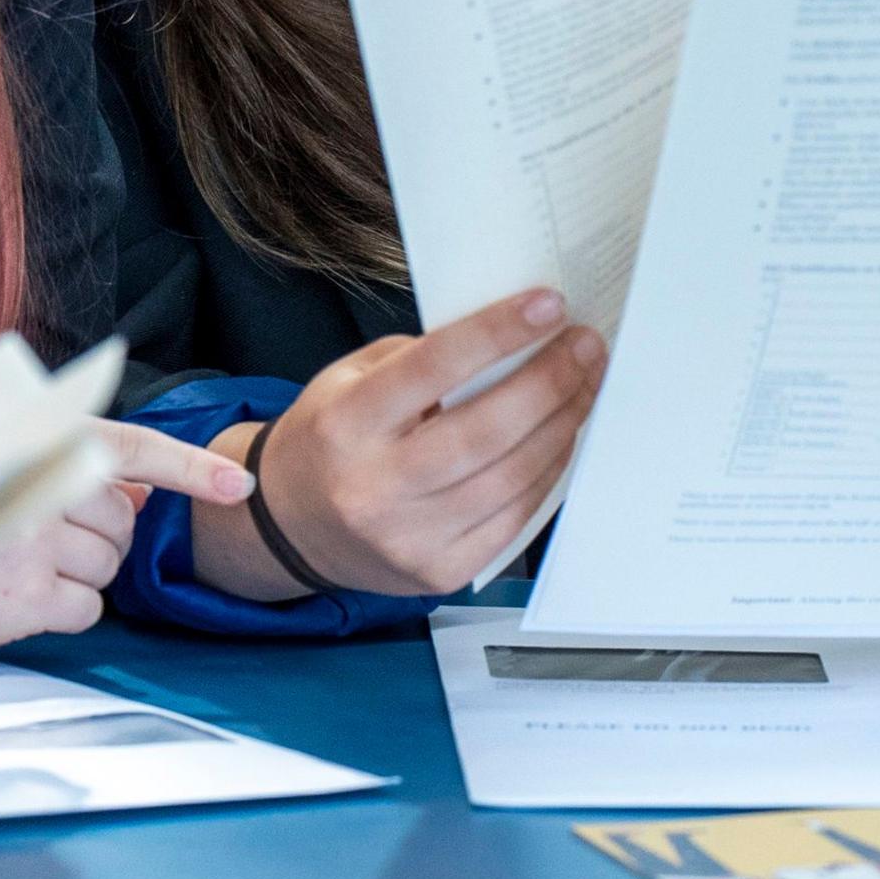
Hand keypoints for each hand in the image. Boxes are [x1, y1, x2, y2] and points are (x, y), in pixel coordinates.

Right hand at [0, 420, 251, 665]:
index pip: (130, 447)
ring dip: (78, 576)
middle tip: (35, 544)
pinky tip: (9, 602)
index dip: (191, 467)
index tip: (240, 485)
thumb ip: (59, 471)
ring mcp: (33, 542)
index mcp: (26, 443)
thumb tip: (135, 495)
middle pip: (121, 522)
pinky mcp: (23, 598)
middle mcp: (36, 485)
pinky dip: (61, 612)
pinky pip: (86, 610)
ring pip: (108, 568)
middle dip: (102, 538)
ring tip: (9, 568)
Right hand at [219, 290, 607, 598]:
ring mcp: (408, 537)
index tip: (549, 304)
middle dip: (550, 381)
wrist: (291, 528)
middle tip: (586, 345)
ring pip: (511, 477)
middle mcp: (374, 487)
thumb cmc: (332, 439)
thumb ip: (422, 357)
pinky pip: (514, 519)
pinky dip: (548, 472)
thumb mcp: (350, 380)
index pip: (433, 368)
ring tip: (588, 384)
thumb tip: (512, 336)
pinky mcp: (438, 573)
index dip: (498, 332)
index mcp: (346, 424)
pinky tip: (562, 436)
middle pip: (485, 430)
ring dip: (562, 424)